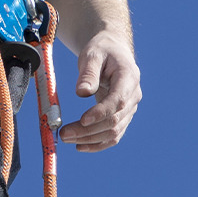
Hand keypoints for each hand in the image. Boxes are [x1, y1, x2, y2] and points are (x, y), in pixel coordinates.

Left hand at [58, 33, 140, 151]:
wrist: (112, 51)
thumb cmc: (101, 50)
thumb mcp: (92, 55)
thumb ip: (88, 73)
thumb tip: (81, 92)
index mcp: (129, 77)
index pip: (118, 101)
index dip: (101, 113)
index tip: (82, 120)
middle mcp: (133, 96)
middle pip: (114, 120)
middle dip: (89, 130)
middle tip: (64, 133)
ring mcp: (130, 108)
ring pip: (113, 131)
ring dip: (90, 139)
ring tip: (67, 138)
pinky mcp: (122, 116)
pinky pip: (113, 135)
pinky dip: (98, 143)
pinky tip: (80, 146)